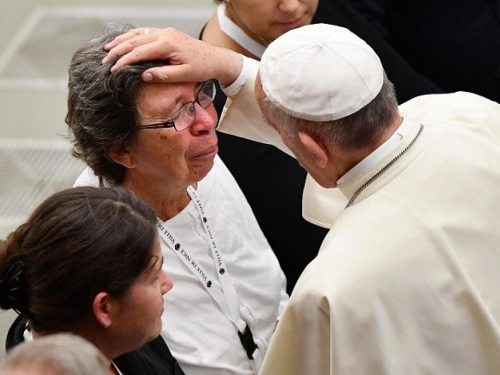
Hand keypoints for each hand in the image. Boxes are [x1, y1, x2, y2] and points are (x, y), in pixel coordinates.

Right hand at [102, 27, 242, 85]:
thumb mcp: (183, 75)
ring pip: (138, 34)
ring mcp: (165, 32)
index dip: (124, 61)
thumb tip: (143, 76)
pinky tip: (125, 41)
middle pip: (134, 41)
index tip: (113, 70)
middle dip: (118, 50)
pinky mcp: (167, 34)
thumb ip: (162, 75)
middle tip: (104, 60)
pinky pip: (145, 33)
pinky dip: (133, 37)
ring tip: (108, 48)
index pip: (139, 52)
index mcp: (167, 44)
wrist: (216, 59)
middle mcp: (164, 34)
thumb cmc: (202, 67)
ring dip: (122, 41)